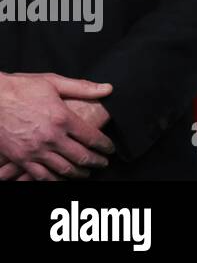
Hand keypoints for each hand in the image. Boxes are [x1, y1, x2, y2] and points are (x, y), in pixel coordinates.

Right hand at [0, 72, 115, 179]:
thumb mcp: (54, 82)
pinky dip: (54, 180)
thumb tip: (109, 88)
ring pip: (63, 169)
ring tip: (86, 173)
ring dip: (78, 173)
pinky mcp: (20, 158)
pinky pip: (41, 175)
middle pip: (80, 156)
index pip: (92, 137)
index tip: (110, 149)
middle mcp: (51, 137)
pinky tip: (61, 179)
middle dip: (95, 162)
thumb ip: (83, 88)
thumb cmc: (22, 88)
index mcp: (62, 118)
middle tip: (103, 163)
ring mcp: (35, 150)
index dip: (104, 146)